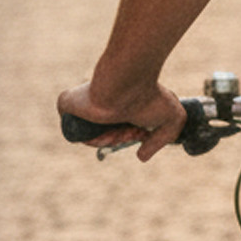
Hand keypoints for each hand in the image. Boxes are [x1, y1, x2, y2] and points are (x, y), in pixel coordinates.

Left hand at [57, 81, 186, 161]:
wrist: (127, 84)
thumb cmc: (149, 97)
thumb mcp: (173, 119)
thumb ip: (162, 140)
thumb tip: (141, 156)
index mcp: (122, 103)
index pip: (120, 129)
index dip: (131, 137)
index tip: (141, 132)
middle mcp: (103, 103)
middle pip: (106, 136)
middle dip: (121, 139)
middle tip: (133, 129)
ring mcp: (85, 105)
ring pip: (91, 137)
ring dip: (108, 140)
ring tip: (121, 127)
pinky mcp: (67, 104)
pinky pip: (73, 133)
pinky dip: (89, 139)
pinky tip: (105, 130)